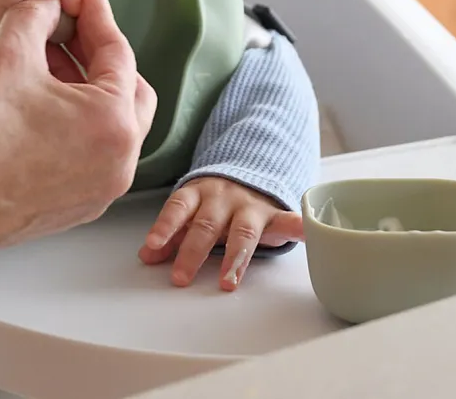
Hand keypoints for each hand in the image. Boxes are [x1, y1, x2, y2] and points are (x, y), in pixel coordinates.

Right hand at [0, 0, 156, 262]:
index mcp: (113, 124)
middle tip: (76, 28)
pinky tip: (41, 102)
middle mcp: (118, 164)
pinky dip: (77, 125)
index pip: (119, 56)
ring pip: (110, 127)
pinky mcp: (73, 209)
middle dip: (103, 57)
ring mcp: (97, 193)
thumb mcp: (9, 54)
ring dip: (88, 90)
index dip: (100, 18)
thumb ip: (38, 15)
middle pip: (129, 94)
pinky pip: (91, 156)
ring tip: (51, 60)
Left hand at [139, 177, 303, 291]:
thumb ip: (171, 234)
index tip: (154, 245)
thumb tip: (147, 256)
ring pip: (242, 232)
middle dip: (193, 251)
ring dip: (235, 257)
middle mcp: (223, 198)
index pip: (179, 208)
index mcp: (198, 194)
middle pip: (206, 225)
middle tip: (181, 277)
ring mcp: (250, 207)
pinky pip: (290, 221)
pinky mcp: (275, 216)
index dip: (166, 226)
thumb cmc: (214, 203)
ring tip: (228, 280)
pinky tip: (308, 235)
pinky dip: (300, 228)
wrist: (250, 174)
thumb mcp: (191, 212)